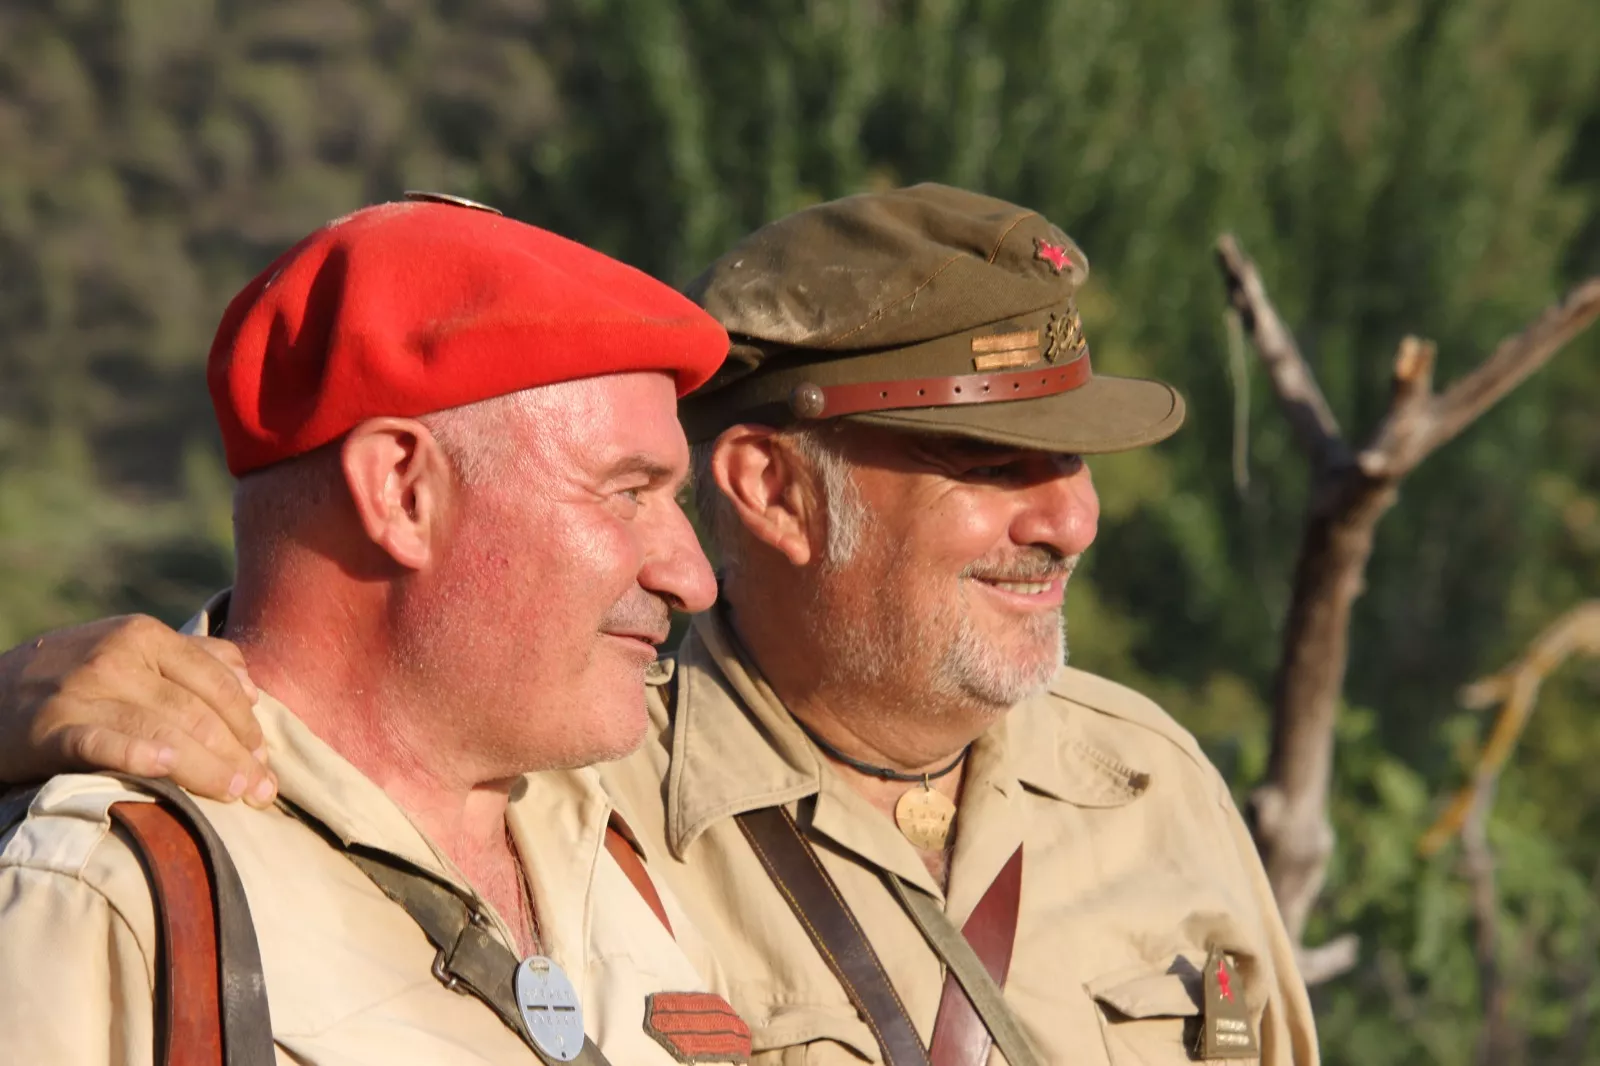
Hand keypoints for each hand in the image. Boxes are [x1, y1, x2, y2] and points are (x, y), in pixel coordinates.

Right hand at [0, 616, 276, 805]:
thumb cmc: (73, 678)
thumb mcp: (129, 651)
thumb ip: (193, 659)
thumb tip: (251, 685)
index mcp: (145, 635)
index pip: (215, 682)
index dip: (246, 723)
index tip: (266, 759)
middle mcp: (117, 656)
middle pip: (195, 711)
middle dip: (236, 754)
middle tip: (263, 791)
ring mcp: (83, 690)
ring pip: (162, 730)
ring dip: (206, 766)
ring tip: (237, 794)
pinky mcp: (50, 728)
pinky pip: (100, 742)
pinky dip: (135, 754)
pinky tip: (164, 768)